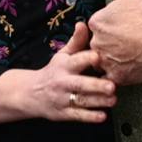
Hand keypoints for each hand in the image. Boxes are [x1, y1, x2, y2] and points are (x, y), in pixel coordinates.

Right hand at [0, 22, 116, 123]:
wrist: (29, 94)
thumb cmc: (52, 72)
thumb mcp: (62, 56)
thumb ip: (76, 42)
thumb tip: (84, 24)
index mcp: (64, 66)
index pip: (76, 61)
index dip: (88, 58)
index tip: (99, 56)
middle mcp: (62, 82)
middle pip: (80, 84)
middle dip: (96, 85)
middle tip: (111, 86)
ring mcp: (62, 98)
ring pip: (81, 101)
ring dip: (98, 101)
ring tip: (113, 100)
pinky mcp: (63, 113)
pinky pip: (77, 116)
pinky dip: (90, 117)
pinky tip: (102, 116)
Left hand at [90, 0, 141, 85]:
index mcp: (96, 22)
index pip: (99, 24)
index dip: (114, 25)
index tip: (126, 25)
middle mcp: (95, 42)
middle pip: (99, 42)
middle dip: (112, 42)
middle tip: (130, 40)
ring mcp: (104, 61)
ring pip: (104, 60)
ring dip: (113, 58)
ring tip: (131, 54)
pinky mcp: (114, 76)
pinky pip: (111, 77)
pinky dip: (118, 74)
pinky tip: (129, 69)